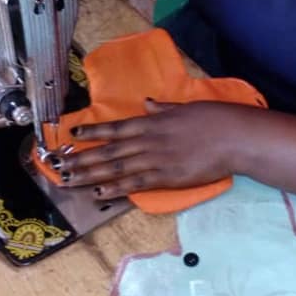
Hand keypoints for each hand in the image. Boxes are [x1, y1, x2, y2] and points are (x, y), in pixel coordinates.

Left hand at [54, 100, 251, 198]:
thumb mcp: (186, 107)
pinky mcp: (166, 179)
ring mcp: (156, 161)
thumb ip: (164, 109)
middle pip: (109, 152)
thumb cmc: (216, 119)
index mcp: (153, 122)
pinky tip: (99, 193)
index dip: (92, 132)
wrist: (235, 138)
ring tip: (69, 180)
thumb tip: (148, 103)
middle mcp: (148, 141)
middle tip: (59, 165)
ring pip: (116, 169)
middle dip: (82, 159)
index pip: (115, 127)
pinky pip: (135, 185)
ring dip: (90, 175)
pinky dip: (115, 189)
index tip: (72, 136)